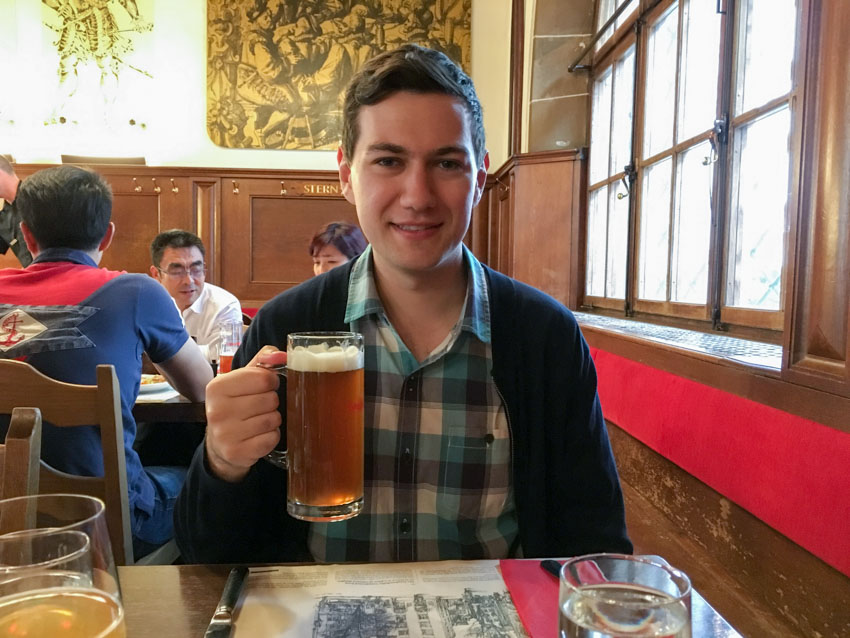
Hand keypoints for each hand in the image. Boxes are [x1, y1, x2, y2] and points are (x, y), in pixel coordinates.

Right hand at [204, 346, 286, 481]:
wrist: (219, 444)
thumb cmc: (236, 404)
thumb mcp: (243, 378)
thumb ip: (263, 360)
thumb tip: (281, 355)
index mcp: (217, 387)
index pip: (264, 378)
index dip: (271, 382)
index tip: (264, 387)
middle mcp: (217, 410)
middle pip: (271, 399)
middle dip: (271, 402)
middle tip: (258, 406)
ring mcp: (225, 434)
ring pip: (273, 419)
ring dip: (272, 419)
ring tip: (257, 420)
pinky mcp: (237, 452)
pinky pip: (272, 438)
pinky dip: (271, 436)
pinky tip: (258, 435)